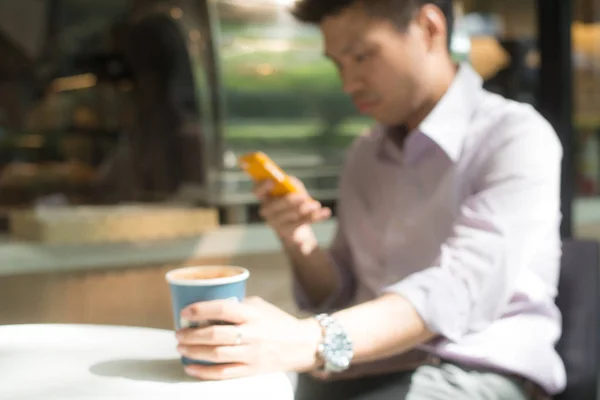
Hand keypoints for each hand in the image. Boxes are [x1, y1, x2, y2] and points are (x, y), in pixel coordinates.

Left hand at [175, 297, 321, 379]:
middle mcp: (251, 334)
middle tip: (178, 333)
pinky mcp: (251, 370)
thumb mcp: (259, 305)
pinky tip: (190, 367)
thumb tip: (208, 305)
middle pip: (214, 334)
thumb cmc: (277, 321)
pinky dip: (203, 372)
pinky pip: (222, 373)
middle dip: (190, 335)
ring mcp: (251, 354)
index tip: (185, 312)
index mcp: (252, 314)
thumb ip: (237, 304)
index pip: (222, 308)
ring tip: (181, 348)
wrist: (301, 344)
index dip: (200, 310)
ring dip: (193, 351)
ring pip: (215, 354)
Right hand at [254, 177, 330, 242]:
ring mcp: (276, 223)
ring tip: (317, 205)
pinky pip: (302, 224)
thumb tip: (291, 183)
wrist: (296, 225)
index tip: (272, 181)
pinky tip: (326, 213)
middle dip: (290, 200)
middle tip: (303, 196)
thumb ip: (291, 183)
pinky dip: (316, 217)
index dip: (262, 186)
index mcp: (265, 197)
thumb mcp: (292, 189)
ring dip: (305, 209)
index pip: (257, 191)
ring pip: (290, 215)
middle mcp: (267, 211)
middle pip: (275, 205)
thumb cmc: (293, 200)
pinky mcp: (287, 232)